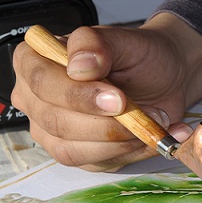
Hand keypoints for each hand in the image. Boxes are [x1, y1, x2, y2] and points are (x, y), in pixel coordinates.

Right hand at [11, 13, 201, 170]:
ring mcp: (53, 131)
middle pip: (55, 121)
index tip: (118, 99)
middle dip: (105, 124)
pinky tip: (156, 136)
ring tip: (156, 120)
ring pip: (73, 150)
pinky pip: (98, 163)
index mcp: (36, 61)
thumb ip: (96, 44)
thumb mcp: (123, 39)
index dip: (79, 96)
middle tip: (146, 112)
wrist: (165, 77)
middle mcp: (36, 99)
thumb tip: (79, 66)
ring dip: (121, 141)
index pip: (42, 82)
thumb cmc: (139, 56)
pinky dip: (133, 152)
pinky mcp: (79, 154)